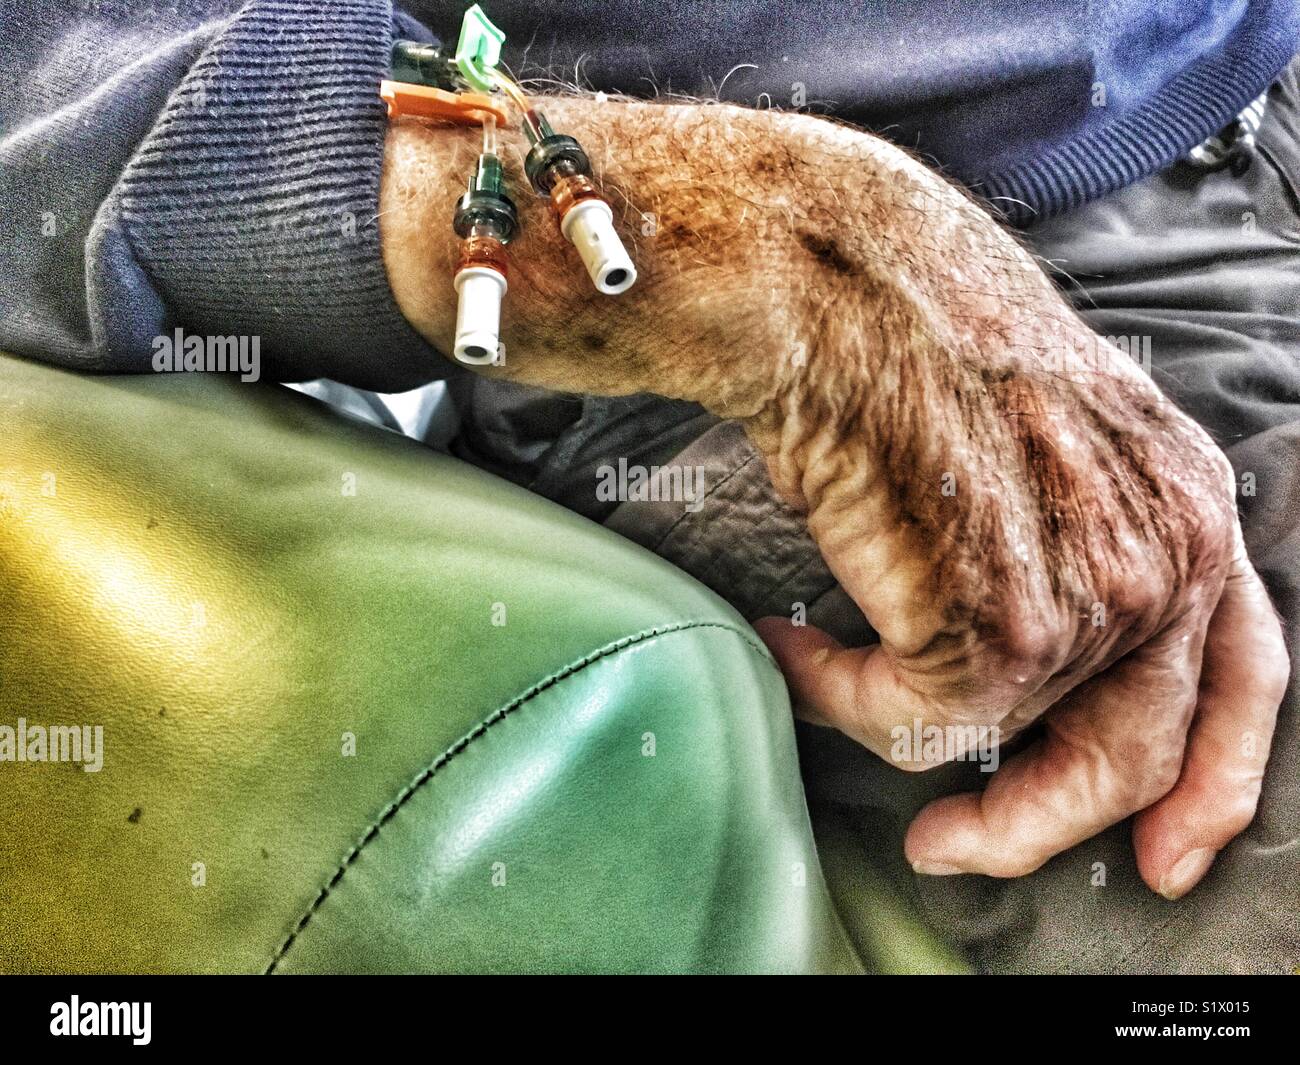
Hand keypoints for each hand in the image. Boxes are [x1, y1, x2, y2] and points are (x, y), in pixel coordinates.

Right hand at [380, 97, 1288, 897]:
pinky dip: (837, 692)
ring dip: (891, 715)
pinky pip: (908, 719)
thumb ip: (1082, 535)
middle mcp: (1162, 552)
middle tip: (951, 840)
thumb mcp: (1051, 430)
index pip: (1243, 674)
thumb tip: (1031, 656)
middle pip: (1128, 751)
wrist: (838, 282)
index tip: (1161, 854)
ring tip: (822, 660)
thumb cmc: (911, 334)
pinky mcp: (997, 627)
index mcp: (1186, 498)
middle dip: (1033, 819)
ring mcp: (1088, 597)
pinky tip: (795, 636)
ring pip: (993, 738)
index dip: (1208, 781)